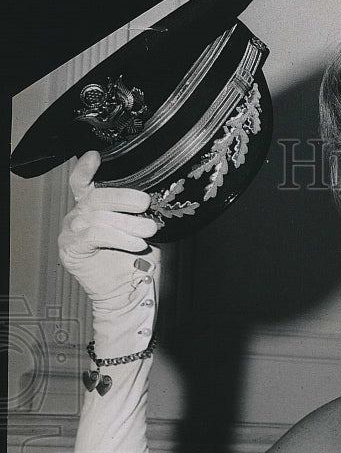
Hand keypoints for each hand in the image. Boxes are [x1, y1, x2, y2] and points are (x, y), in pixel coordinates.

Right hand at [58, 150, 159, 304]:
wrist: (125, 295)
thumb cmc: (134, 264)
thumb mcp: (141, 232)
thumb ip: (139, 214)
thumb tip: (156, 199)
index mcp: (91, 208)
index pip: (81, 183)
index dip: (86, 169)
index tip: (96, 157)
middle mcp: (78, 216)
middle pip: (95, 197)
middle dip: (122, 197)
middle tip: (145, 203)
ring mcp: (71, 232)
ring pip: (97, 217)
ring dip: (126, 223)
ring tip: (147, 230)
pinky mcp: (71, 249)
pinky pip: (93, 235)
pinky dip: (117, 237)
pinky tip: (135, 244)